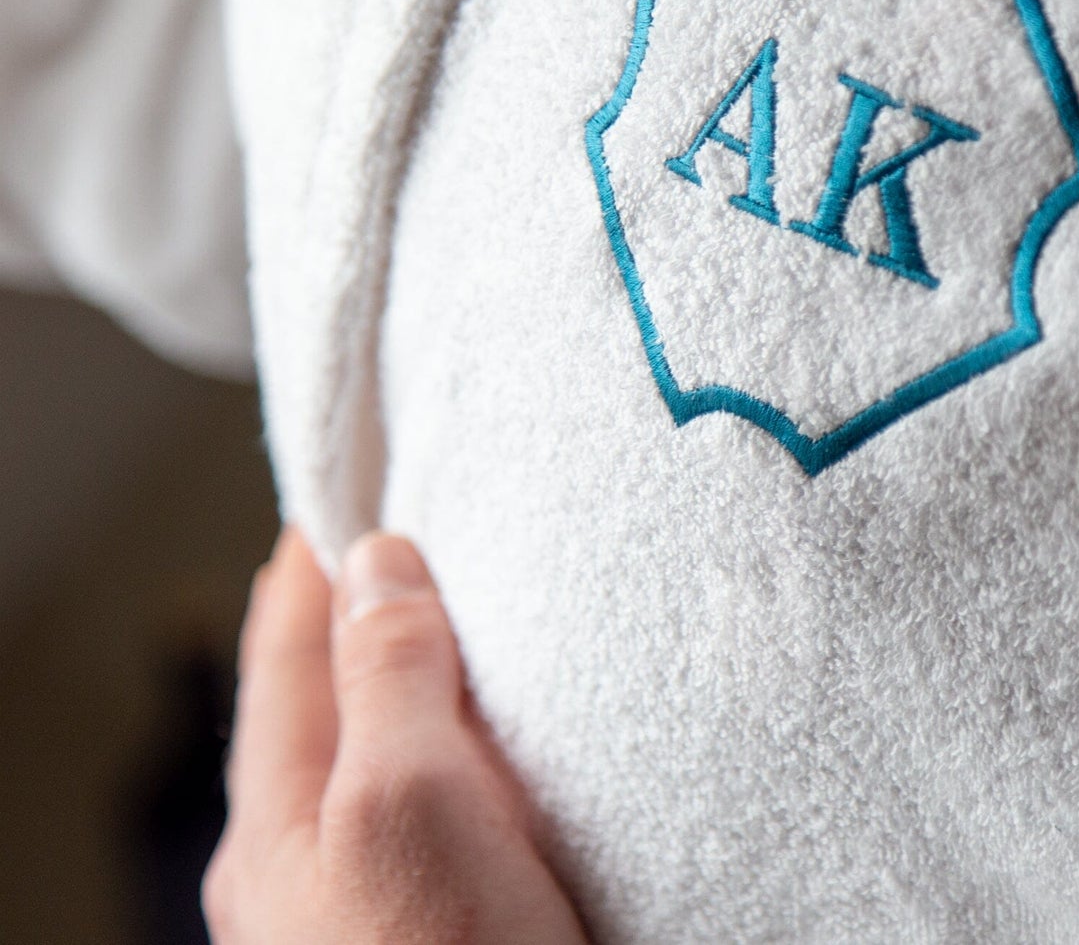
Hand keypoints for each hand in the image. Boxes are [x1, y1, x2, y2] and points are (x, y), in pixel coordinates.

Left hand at [203, 527, 588, 944]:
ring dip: (406, 688)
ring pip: (376, 762)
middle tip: (386, 545)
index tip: (334, 492)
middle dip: (350, 623)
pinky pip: (429, 808)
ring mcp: (365, 905)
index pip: (281, 659)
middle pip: (318, 711)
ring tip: (441, 628)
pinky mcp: (439, 927)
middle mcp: (304, 872)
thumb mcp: (406, 799)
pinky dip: (451, 751)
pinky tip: (490, 754)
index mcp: (273, 833)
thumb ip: (388, 676)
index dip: (307, 569)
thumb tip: (375, 560)